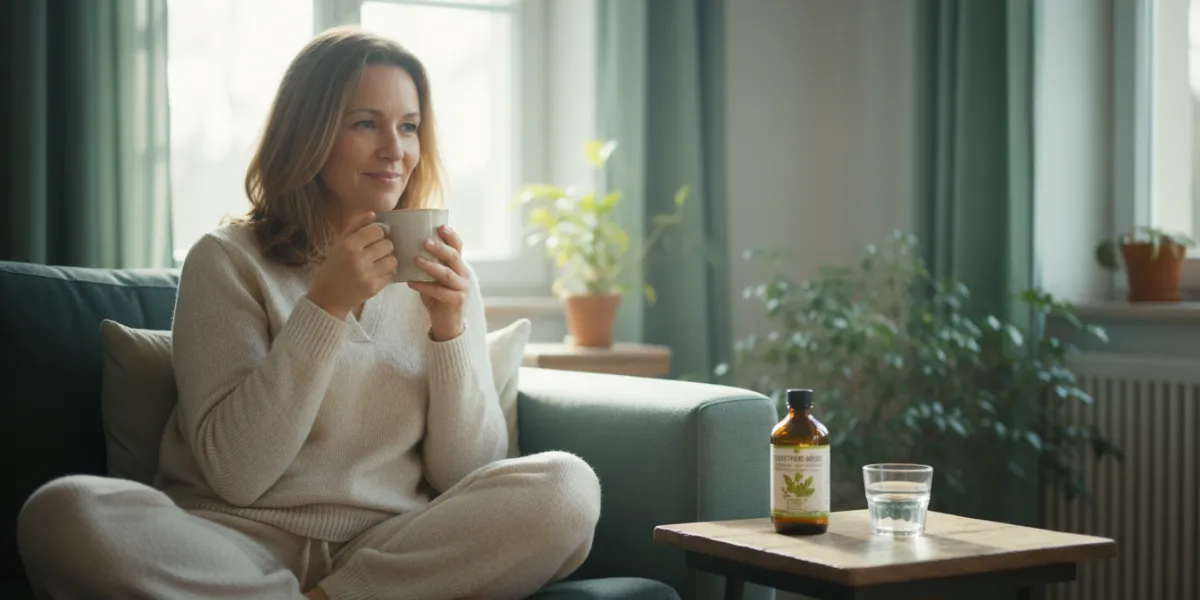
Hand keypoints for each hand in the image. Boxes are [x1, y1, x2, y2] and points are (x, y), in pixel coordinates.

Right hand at [306, 211, 396, 319]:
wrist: (327, 297)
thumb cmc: (333, 267)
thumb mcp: (339, 244)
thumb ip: (356, 226)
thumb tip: (374, 214)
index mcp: (348, 245)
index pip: (377, 231)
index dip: (379, 233)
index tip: (375, 238)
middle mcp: (358, 258)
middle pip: (387, 244)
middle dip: (384, 247)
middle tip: (377, 252)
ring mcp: (367, 274)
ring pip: (392, 260)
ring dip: (388, 260)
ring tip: (378, 263)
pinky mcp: (373, 288)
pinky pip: (391, 275)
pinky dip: (387, 273)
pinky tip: (377, 273)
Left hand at [408, 224, 468, 340]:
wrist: (447, 323)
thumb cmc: (437, 297)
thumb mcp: (433, 278)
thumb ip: (428, 264)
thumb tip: (407, 248)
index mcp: (459, 266)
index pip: (458, 246)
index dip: (451, 236)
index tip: (441, 226)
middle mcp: (463, 274)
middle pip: (454, 257)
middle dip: (440, 248)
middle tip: (425, 241)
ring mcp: (462, 288)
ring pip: (447, 274)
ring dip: (431, 266)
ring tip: (416, 260)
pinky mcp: (456, 301)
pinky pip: (439, 291)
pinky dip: (424, 286)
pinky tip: (411, 283)